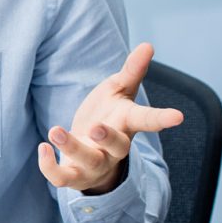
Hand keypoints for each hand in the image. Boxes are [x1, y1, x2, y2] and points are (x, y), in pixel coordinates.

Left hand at [37, 43, 183, 194]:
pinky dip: (49, 167)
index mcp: (127, 123)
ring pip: (88, 161)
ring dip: (72, 148)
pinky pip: (62, 178)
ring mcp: (95, 163)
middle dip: (108, 138)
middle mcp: (114, 148)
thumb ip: (131, 70)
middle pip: (118, 147)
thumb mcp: (118, 90)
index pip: (148, 120)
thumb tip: (148, 44)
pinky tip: (42, 148)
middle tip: (95, 128)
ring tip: (55, 130)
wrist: (92, 150)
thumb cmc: (109, 115)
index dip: (163, 118)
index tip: (178, 116)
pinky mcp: (74, 174)